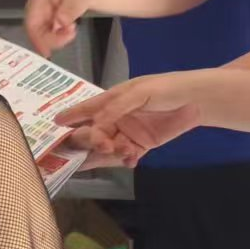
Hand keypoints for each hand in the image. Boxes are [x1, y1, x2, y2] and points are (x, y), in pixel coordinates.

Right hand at [25, 0, 97, 56]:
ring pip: (43, 34)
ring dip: (56, 38)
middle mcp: (40, 6)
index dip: (37, 39)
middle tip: (69, 37)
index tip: (47, 51)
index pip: (31, 22)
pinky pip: (51, 34)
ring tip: (73, 31)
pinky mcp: (55, 19)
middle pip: (35, 31)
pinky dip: (59, 37)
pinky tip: (71, 31)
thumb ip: (70, 9)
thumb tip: (59, 23)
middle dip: (50, 39)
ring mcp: (47, 13)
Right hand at [58, 73, 204, 152]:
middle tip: (103, 144)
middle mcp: (115, 118)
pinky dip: (126, 160)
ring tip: (122, 150)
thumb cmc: (166, 89)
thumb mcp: (140, 92)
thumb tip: (96, 123)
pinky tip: (132, 158)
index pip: (86, 109)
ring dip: (109, 153)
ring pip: (107, 149)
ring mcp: (127, 133)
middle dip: (92, 141)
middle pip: (92, 133)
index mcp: (112, 100)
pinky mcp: (140, 145)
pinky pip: (125, 157)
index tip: (54, 125)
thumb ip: (117, 107)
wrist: (195, 100)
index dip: (70, 117)